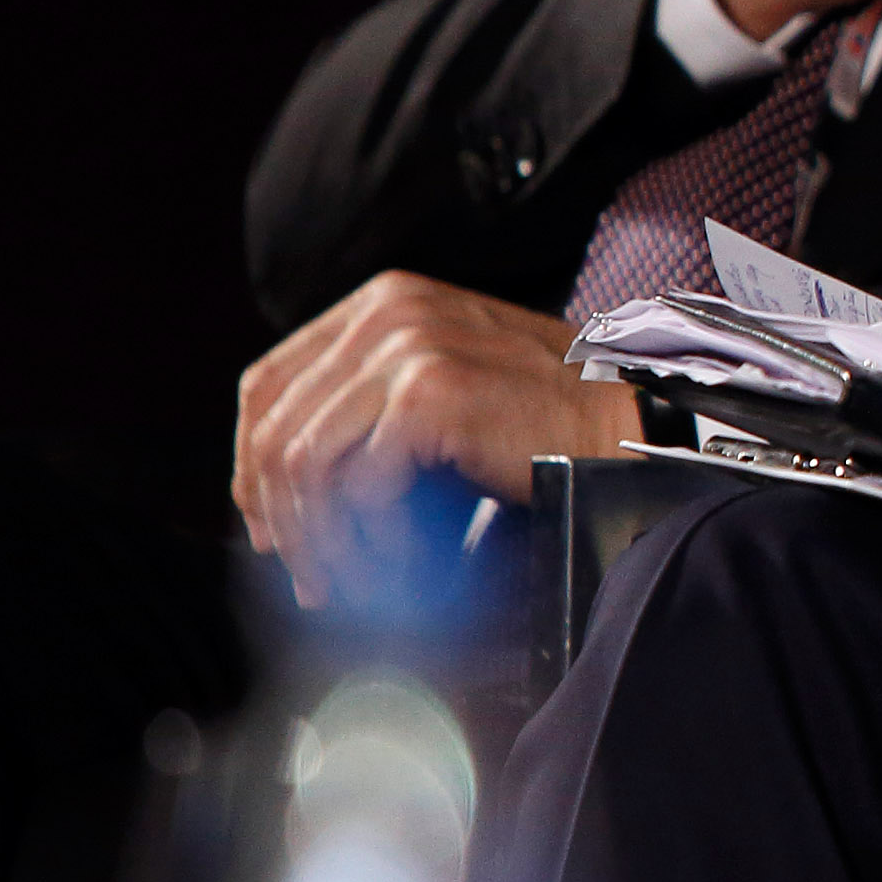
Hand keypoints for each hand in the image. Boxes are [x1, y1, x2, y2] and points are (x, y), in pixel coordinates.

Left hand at [233, 274, 639, 605]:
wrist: (630, 419)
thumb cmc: (548, 415)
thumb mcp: (448, 379)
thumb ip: (374, 399)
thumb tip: (289, 481)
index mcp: (383, 303)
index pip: (267, 385)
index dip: (252, 465)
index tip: (273, 526)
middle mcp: (387, 313)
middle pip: (274, 430)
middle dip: (282, 517)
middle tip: (311, 575)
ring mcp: (408, 346)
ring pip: (302, 461)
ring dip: (321, 536)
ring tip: (352, 578)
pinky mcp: (430, 392)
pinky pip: (360, 484)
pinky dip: (375, 535)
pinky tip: (406, 558)